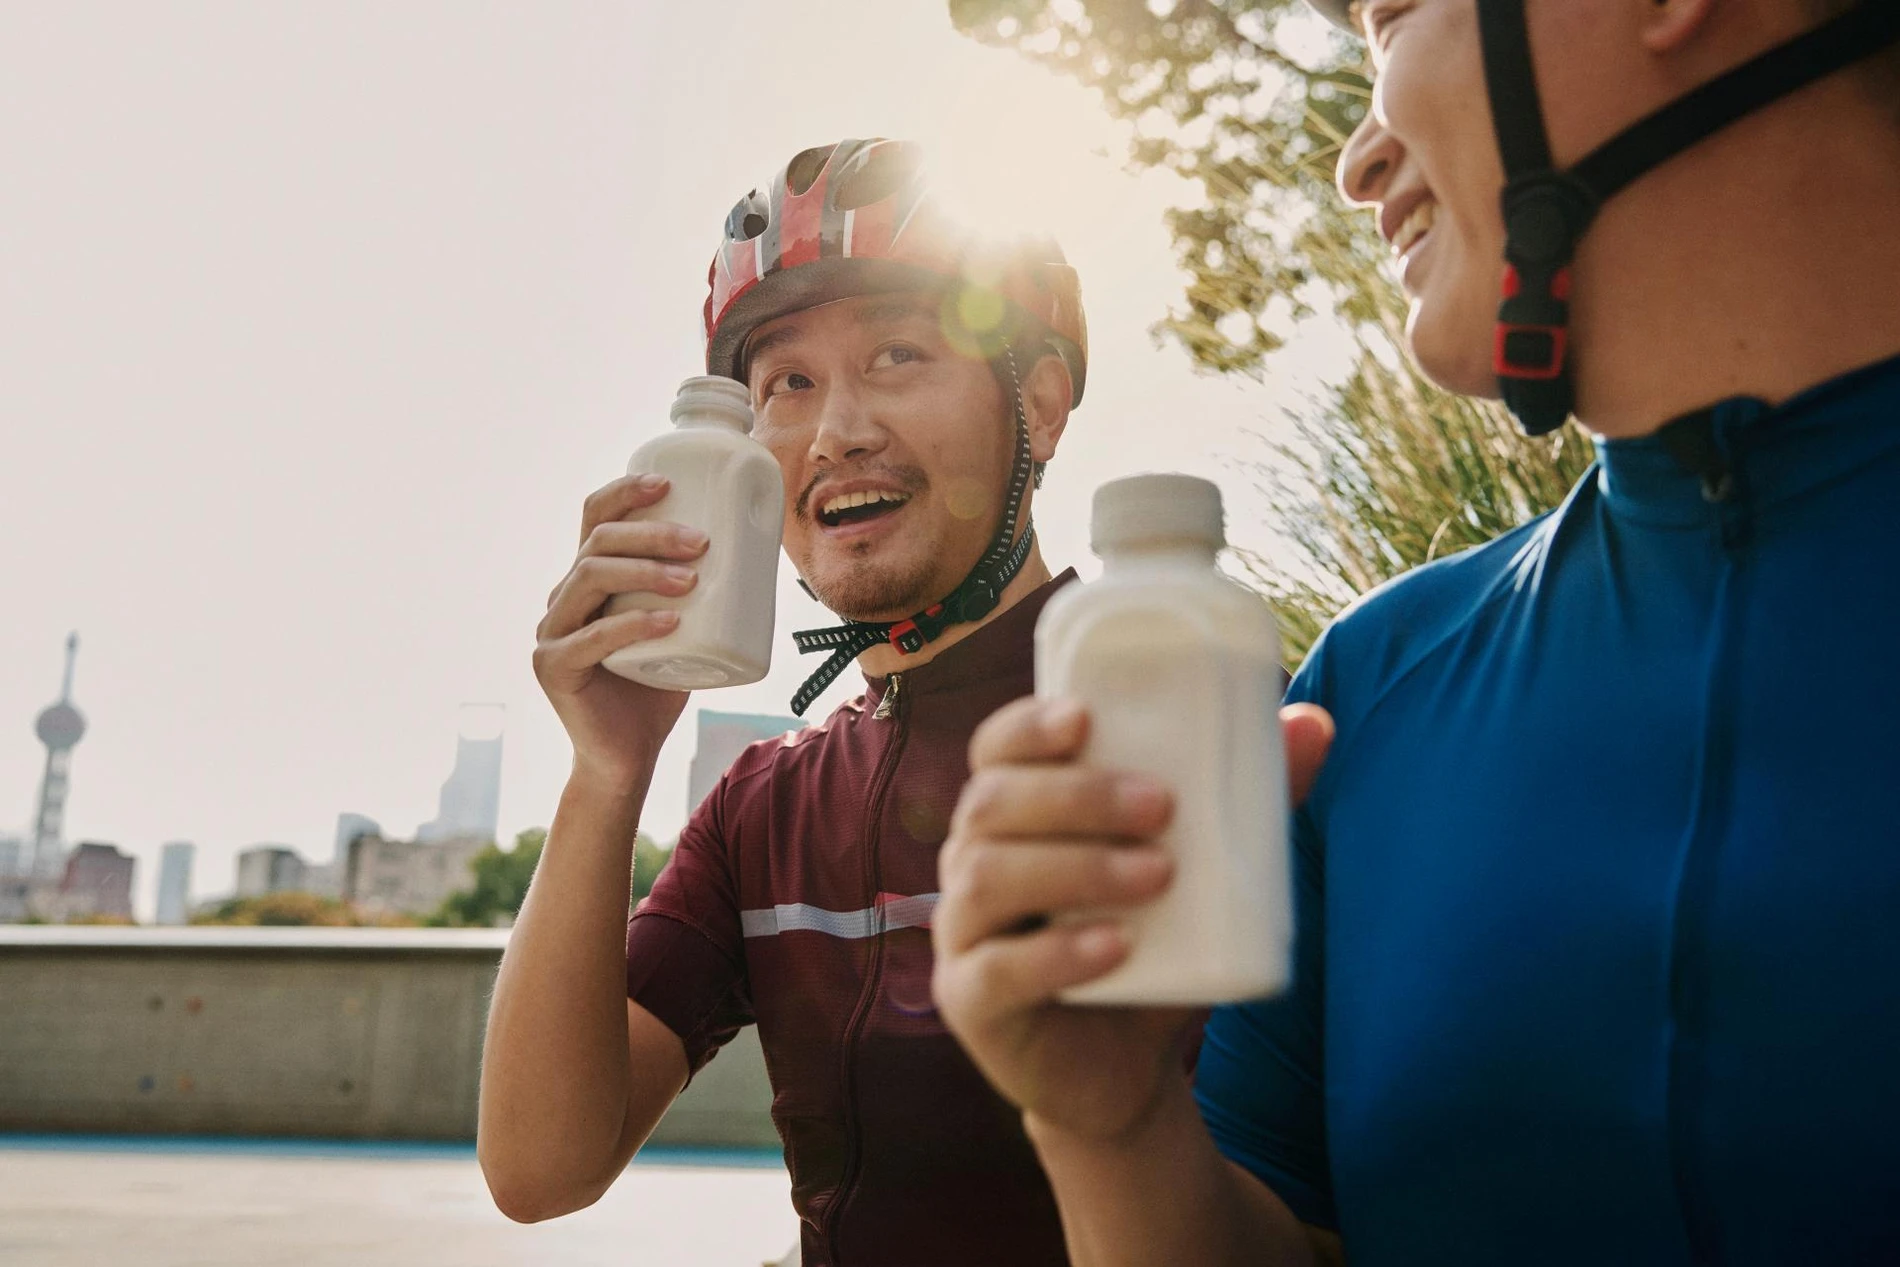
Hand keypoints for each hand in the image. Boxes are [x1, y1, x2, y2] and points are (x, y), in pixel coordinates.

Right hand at [533, 474, 706, 793]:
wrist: (628, 756)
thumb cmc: (659, 688)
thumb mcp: (682, 629)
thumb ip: (702, 594)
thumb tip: (763, 552)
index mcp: (587, 580)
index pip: (594, 518)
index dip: (624, 492)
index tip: (669, 483)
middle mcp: (562, 598)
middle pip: (596, 543)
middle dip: (649, 532)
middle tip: (700, 541)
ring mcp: (552, 632)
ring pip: (589, 578)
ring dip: (644, 571)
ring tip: (691, 579)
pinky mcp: (554, 667)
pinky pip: (591, 637)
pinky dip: (633, 625)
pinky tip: (669, 621)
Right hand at [931, 698, 1334, 1144]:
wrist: (1126, 1072)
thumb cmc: (1152, 949)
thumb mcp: (1201, 875)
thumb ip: (1247, 801)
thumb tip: (1314, 725)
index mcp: (1013, 815)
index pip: (995, 748)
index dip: (1028, 726)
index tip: (1086, 717)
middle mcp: (972, 861)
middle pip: (992, 803)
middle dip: (1077, 796)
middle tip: (1163, 805)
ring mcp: (962, 933)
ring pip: (988, 877)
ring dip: (1077, 867)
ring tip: (1159, 875)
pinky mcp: (969, 1002)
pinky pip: (994, 969)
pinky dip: (1057, 953)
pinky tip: (1116, 947)